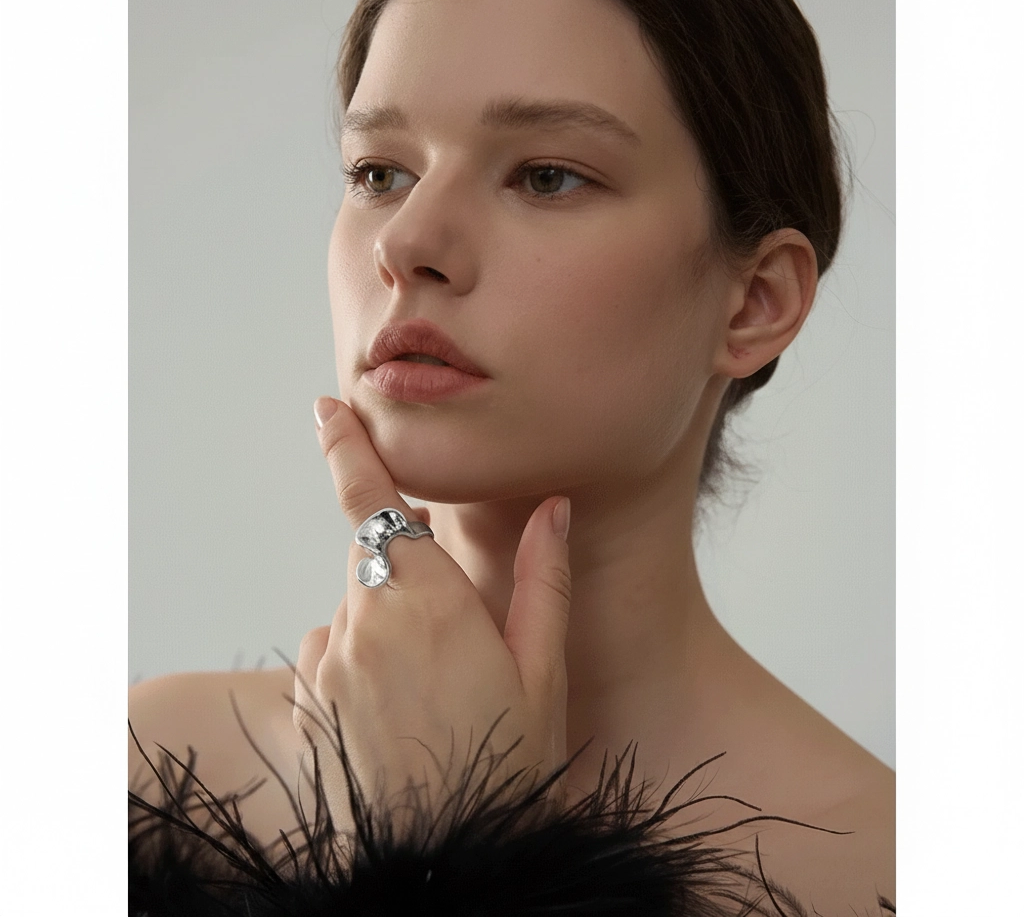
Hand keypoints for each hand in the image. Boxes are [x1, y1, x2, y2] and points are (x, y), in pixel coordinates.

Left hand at [293, 396, 572, 838]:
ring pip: (355, 610)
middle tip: (459, 640)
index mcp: (428, 601)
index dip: (347, 447)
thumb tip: (555, 505)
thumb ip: (543, 579)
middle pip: (377, 561)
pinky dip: (357, 664)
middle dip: (411, 574)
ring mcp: (328, 665)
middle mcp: (364, 621)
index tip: (330, 407)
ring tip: (433, 693)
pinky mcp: (307, 703)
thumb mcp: (542, 673)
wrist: (442, 862)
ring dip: (387, 625)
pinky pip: (330, 655)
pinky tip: (396, 714)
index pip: (373, 501)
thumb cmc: (503, 765)